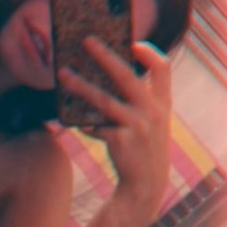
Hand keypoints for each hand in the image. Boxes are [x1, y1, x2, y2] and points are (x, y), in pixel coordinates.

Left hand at [58, 38, 172, 223]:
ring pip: (103, 100)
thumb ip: (139, 101)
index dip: (149, 53)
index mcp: (163, 103)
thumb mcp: (151, 122)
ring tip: (63, 74)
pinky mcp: (121, 141)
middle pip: (126, 76)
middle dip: (105, 55)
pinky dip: (85, 124)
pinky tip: (77, 123)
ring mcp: (137, 126)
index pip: (163, 68)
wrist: (146, 185)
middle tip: (86, 41)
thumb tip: (105, 76)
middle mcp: (153, 112)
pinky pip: (96, 126)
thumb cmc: (144, 148)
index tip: (132, 43)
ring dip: (81, 85)